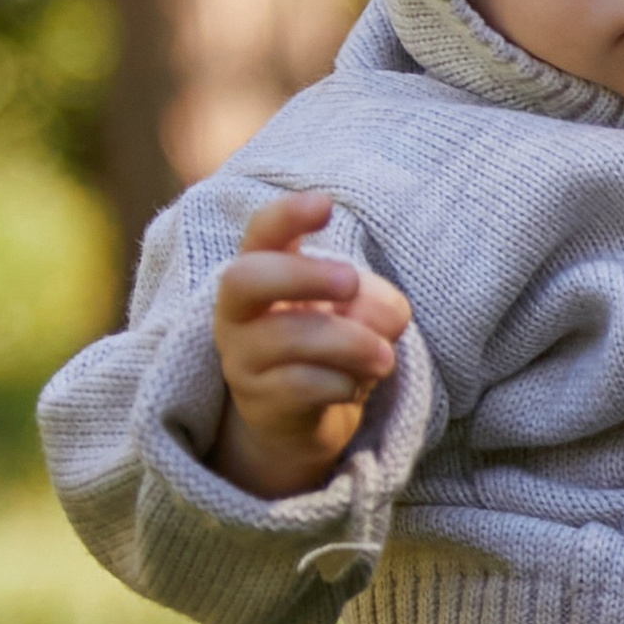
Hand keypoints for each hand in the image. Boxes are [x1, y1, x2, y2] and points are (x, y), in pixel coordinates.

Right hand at [211, 192, 410, 498]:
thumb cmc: (331, 345)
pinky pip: (301, 386)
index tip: (325, 204)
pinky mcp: (258, 403)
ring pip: (287, 337)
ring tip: (384, 358)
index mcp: (262, 270)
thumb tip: (383, 317)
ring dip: (350, 343)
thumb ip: (376, 302)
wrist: (304, 419)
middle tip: (352, 283)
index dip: (287, 215)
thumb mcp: (361, 313)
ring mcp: (242, 358)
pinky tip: (355, 387)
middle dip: (304, 275)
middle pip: (245, 278)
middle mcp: (238, 312)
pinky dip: (342, 384)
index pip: (262, 232)